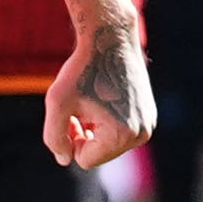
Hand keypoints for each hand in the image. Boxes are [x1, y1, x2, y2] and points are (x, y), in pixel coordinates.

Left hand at [49, 22, 151, 170]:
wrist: (110, 41)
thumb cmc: (81, 70)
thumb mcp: (57, 102)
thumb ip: (54, 137)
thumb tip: (65, 159)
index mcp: (122, 134)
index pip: (84, 160)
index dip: (69, 139)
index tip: (71, 113)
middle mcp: (141, 134)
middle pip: (98, 154)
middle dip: (83, 136)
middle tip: (78, 106)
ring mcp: (148, 125)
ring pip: (107, 144)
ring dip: (93, 129)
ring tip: (90, 103)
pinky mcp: (148, 116)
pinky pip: (118, 132)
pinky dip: (106, 121)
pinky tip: (103, 98)